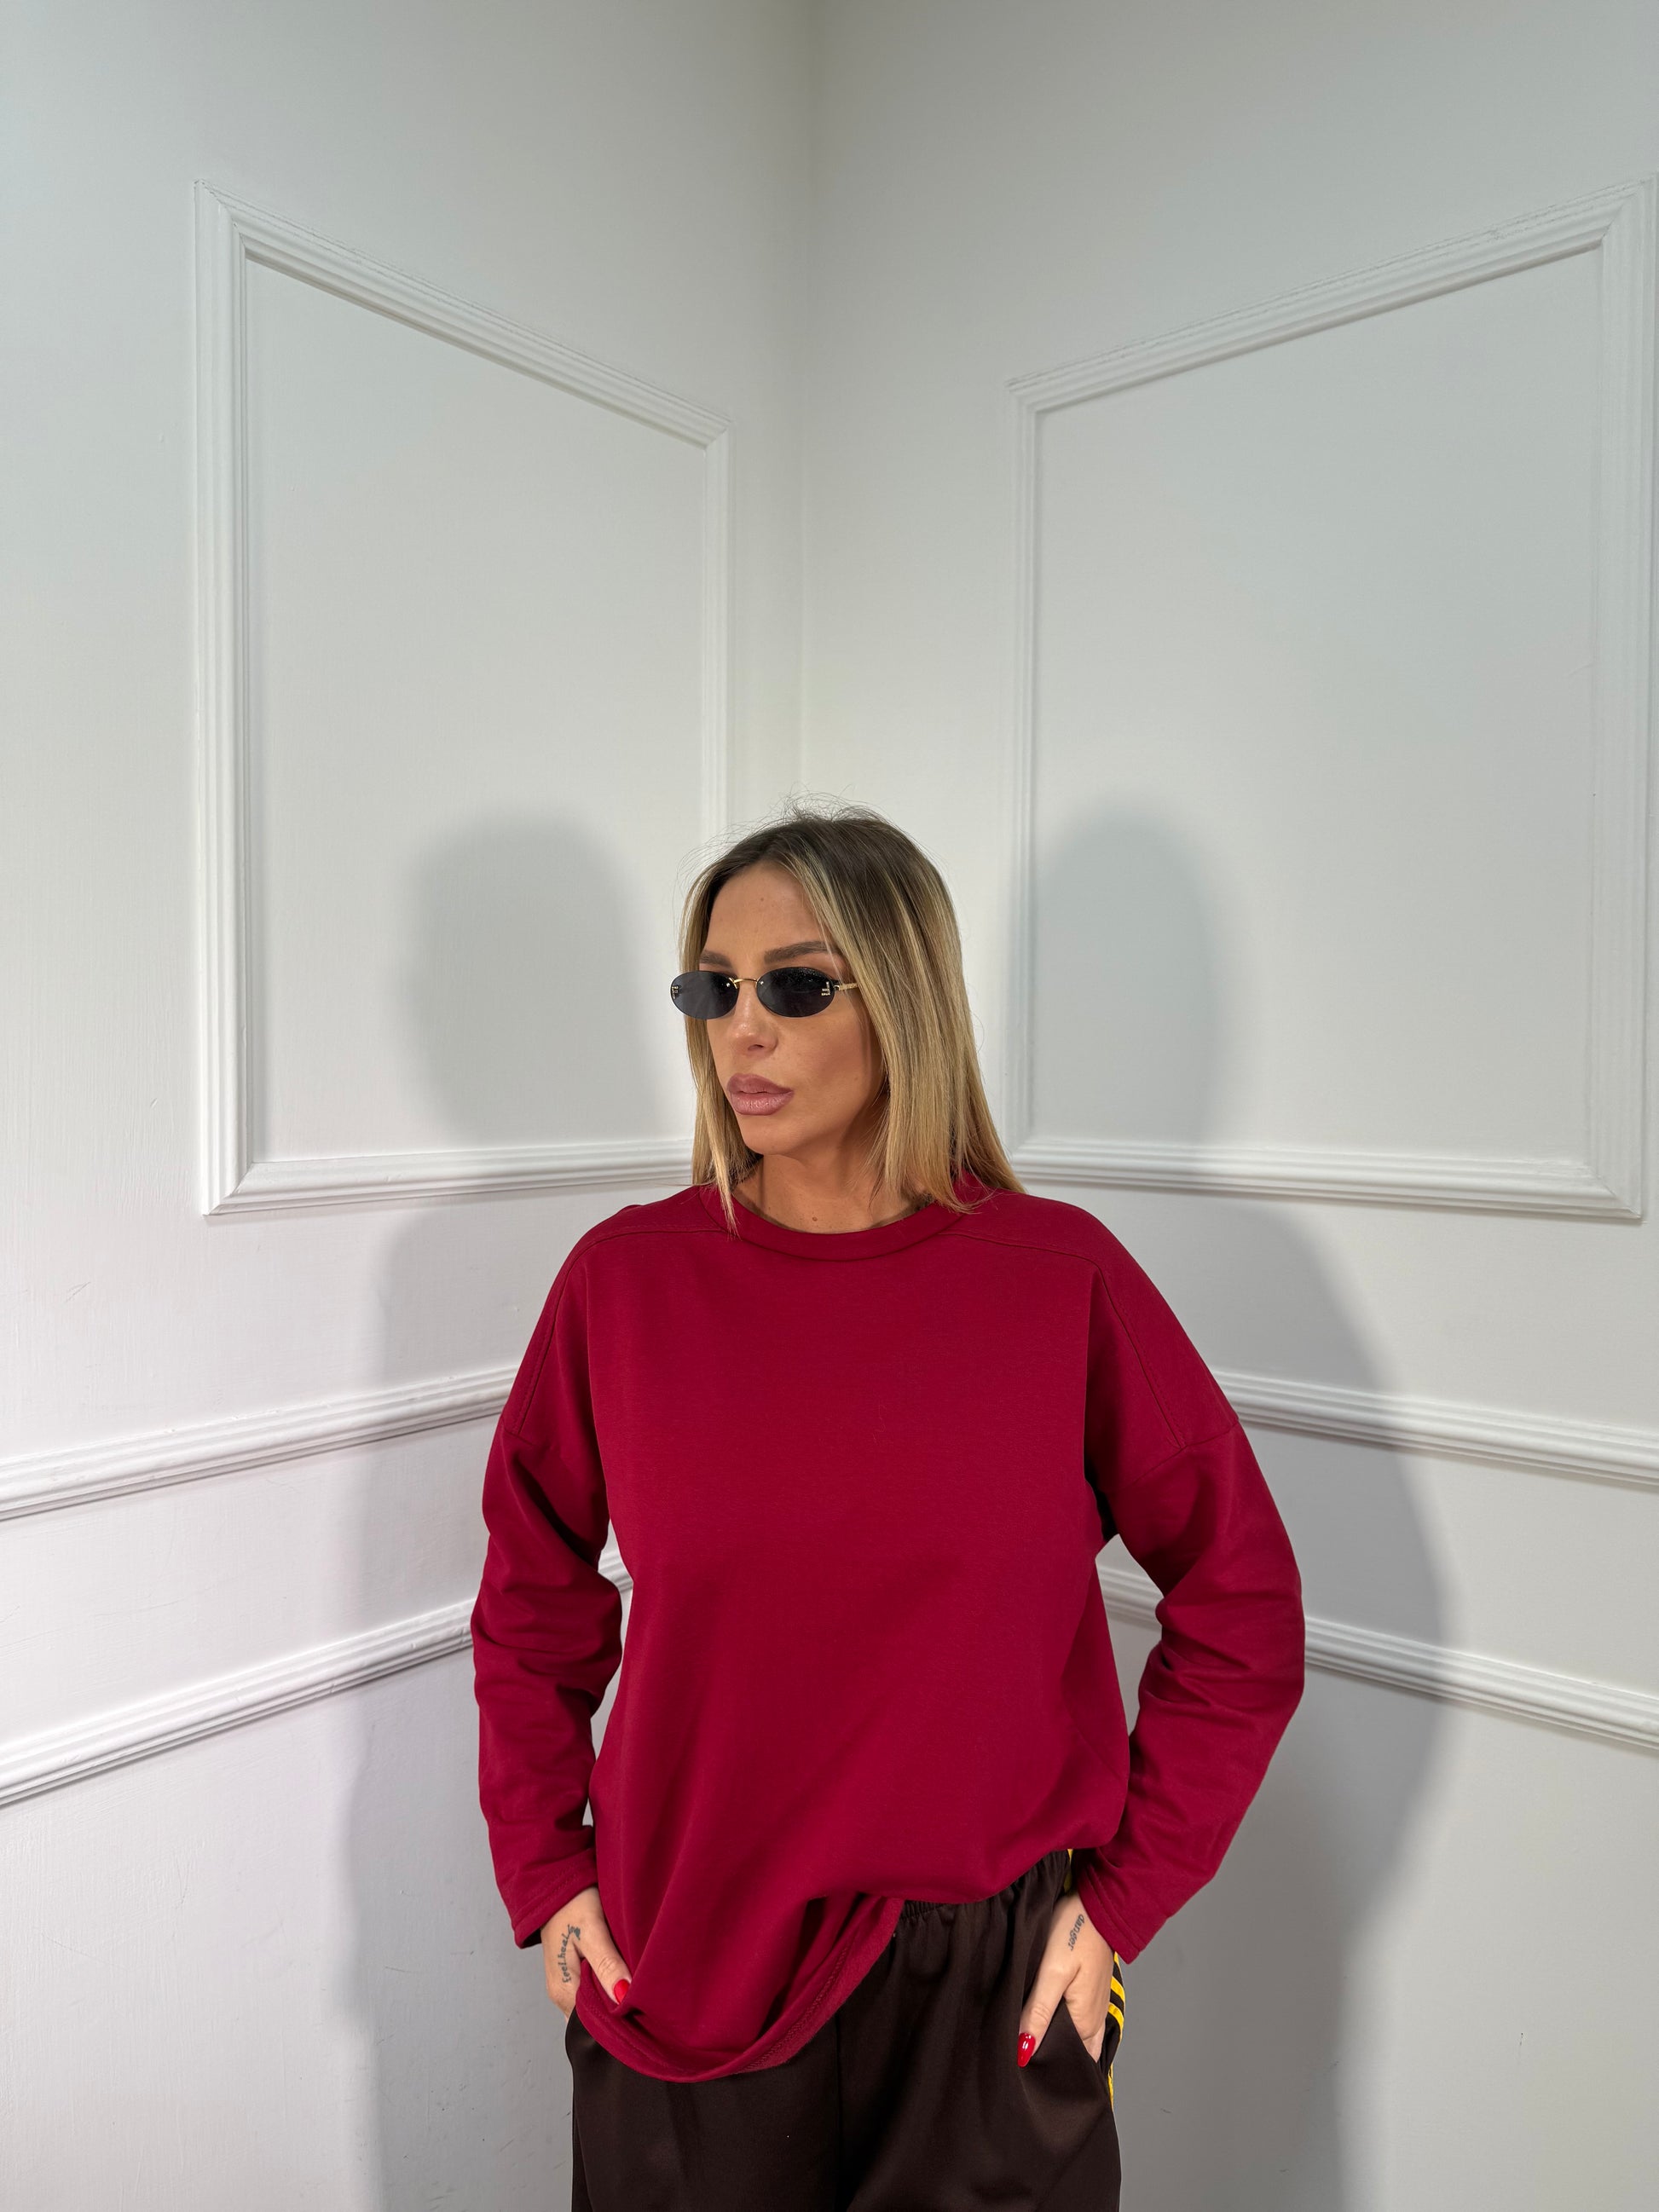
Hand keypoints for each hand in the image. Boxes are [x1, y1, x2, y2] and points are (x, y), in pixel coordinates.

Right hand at [539, 1885, 632, 2018]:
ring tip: (638, 1991)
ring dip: (614, 1998)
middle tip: (645, 2004)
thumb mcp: (592, 1932)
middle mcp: (562, 1994)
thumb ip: (607, 1965)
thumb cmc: (572, 1904)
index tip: (641, 2016)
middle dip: (618, 2014)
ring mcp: (566, 1983)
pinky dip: (608, 1985)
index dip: (617, 2024)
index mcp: (564, 1992)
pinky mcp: (573, 1971)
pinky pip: (592, 1989)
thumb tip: (624, 1998)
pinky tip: (624, 1976)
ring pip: (594, 2004)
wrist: (555, 1882)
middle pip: (593, 2019)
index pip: (591, 2027)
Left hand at [1017, 1891, 1116, 2064]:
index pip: (1063, 2062)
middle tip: (1018, 2059)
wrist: (1097, 1904)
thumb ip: (1038, 2013)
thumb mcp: (1052, 1973)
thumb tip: (1024, 2052)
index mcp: (1085, 2024)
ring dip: (1056, 2043)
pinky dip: (1063, 2028)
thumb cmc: (1074, 1933)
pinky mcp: (1090, 1994)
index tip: (1017, 2067)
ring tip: (1028, 2041)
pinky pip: (1078, 2024)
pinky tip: (1045, 2019)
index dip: (1040, 2065)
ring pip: (1075, 2040)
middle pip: (1071, 2055)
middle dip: (1048, 2059)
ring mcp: (1094, 2008)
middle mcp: (1094, 2023)